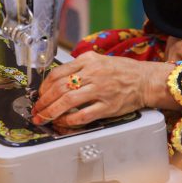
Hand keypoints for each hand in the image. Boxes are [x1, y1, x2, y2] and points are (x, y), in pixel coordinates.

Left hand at [30, 51, 178, 127]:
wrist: (145, 80)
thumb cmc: (121, 71)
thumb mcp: (98, 60)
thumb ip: (78, 68)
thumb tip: (56, 82)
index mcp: (88, 60)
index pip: (57, 73)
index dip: (44, 86)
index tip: (39, 95)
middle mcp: (93, 73)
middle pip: (59, 87)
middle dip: (44, 101)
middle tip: (36, 110)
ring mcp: (100, 90)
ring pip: (68, 101)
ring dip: (51, 111)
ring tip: (43, 118)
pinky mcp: (108, 106)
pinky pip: (83, 115)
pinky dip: (70, 120)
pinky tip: (63, 122)